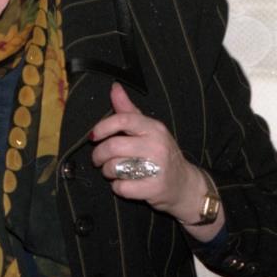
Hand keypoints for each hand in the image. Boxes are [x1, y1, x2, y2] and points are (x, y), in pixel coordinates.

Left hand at [90, 83, 200, 218]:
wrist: (184, 184)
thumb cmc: (160, 153)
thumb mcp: (148, 128)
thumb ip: (128, 110)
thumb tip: (114, 87)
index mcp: (153, 128)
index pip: (122, 120)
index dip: (102, 127)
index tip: (93, 136)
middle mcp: (157, 145)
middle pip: (113, 146)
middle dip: (99, 155)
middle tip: (98, 159)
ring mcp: (157, 168)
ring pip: (115, 167)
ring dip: (107, 171)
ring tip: (112, 171)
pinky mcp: (154, 188)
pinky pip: (122, 187)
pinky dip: (117, 187)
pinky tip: (124, 184)